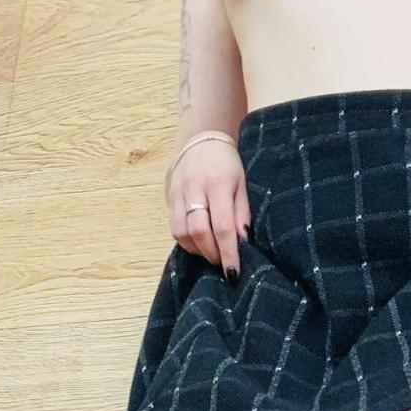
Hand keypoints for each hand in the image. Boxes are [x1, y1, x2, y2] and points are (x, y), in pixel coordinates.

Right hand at [168, 138, 251, 279]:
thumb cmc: (226, 164)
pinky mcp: (168, 197)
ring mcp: (177, 193)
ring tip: (210, 251)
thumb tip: (241, 244)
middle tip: (222, 261)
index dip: (227, 253)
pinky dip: (186, 241)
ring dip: (197, 250)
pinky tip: (197, 242)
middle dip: (211, 254)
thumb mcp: (241, 185)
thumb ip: (241, 214)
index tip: (233, 272)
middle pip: (198, 232)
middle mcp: (194, 188)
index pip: (222, 227)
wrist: (200, 138)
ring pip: (181, 233)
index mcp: (217, 184)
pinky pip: (174, 227)